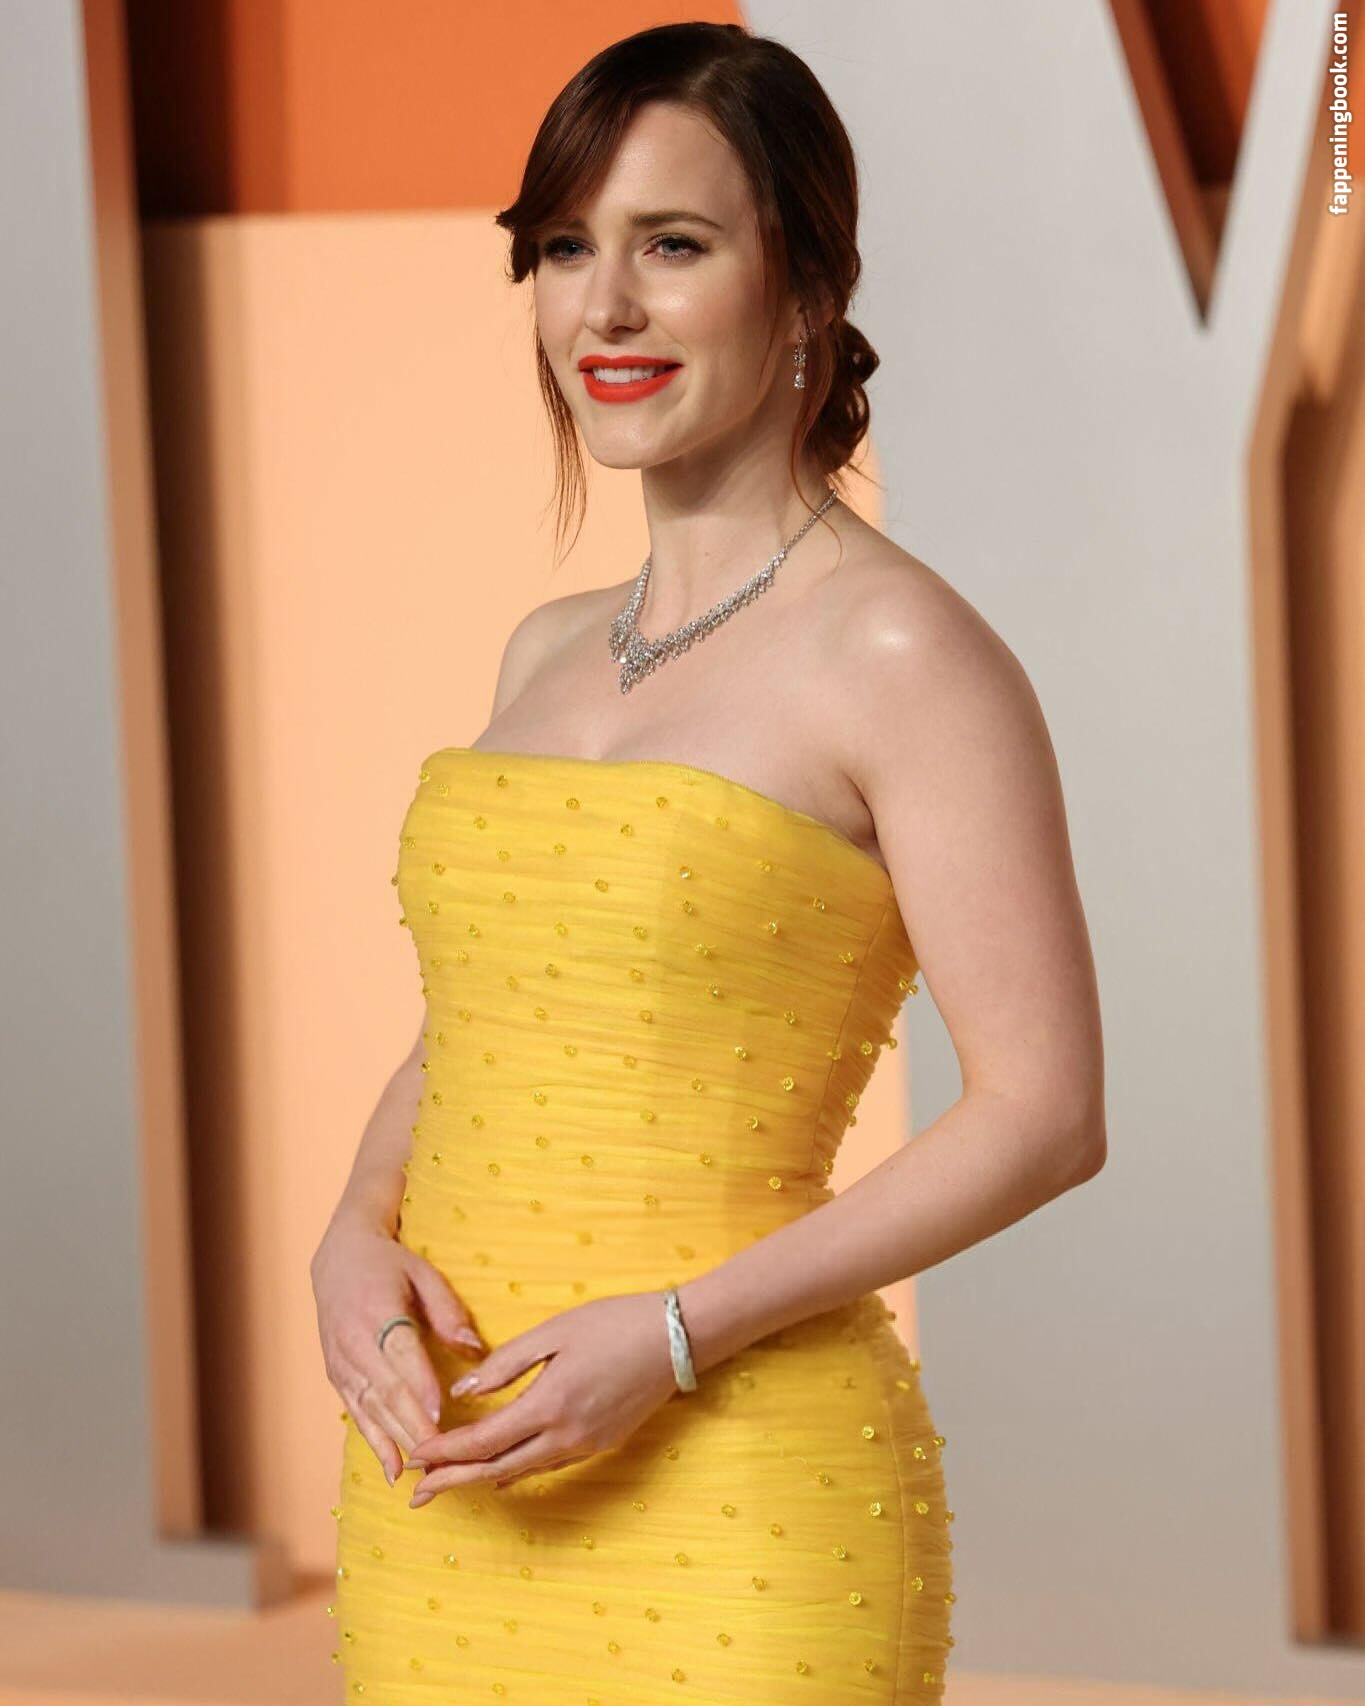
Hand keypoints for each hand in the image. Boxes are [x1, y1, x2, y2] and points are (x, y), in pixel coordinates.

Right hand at [311, 1215, 487, 1485]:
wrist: (338, 1258)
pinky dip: (375, 1443)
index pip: (401, 1354)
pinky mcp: (336, 1377)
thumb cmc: (389, 1265)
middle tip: (440, 1456)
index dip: (420, 1385)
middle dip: (412, 1425)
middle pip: (386, 1389)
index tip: (440, 1414)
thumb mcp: (423, 1273)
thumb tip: (474, 1347)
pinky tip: (393, 1470)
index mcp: (377, 1311)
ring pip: (370, 1408)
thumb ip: (447, 1311)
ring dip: (395, 1442)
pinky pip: (357, 1414)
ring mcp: (341, 1362)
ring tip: (420, 1472)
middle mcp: (354, 1341)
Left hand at [404, 1291, 679, 1505]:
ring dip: (481, 1480)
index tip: (413, 1457)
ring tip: (448, 1486)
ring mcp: (586, 1444)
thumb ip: (506, 1363)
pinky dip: (516, 1471)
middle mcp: (566, 1436)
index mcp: (549, 1404)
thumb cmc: (614, 1323)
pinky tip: (501, 1475)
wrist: (677, 1338)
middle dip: (452, 1483)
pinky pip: (547, 1465)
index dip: (444, 1452)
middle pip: (496, 1469)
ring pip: (522, 1471)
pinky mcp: (601, 1443)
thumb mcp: (555, 1331)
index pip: (483, 1441)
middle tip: (415, 1496)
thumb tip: (464, 1393)